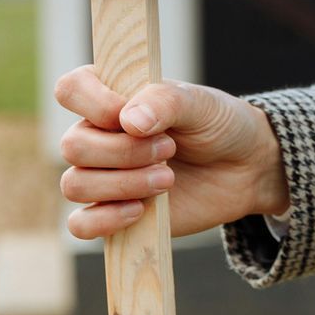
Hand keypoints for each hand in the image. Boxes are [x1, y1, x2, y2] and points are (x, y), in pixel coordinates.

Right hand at [54, 66, 289, 238]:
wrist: (244, 168)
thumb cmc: (218, 125)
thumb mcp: (201, 103)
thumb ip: (165, 101)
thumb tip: (129, 120)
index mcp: (111, 96)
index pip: (70, 89)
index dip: (96, 104)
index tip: (135, 117)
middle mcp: (98, 135)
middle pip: (72, 146)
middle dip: (123, 152)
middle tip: (170, 149)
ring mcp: (102, 175)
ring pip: (75, 185)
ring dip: (123, 184)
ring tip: (168, 178)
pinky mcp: (111, 212)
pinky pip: (80, 225)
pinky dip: (105, 220)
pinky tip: (140, 211)